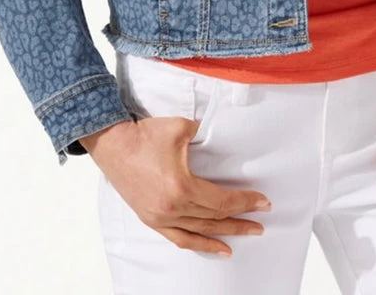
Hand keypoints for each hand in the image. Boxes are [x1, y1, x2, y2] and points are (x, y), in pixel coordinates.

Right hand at [80, 115, 271, 256]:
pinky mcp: (151, 219)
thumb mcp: (181, 127)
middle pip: (214, 218)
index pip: (221, 201)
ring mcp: (160, 217)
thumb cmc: (145, 135)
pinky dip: (200, 244)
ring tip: (246, 234)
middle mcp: (172, 208)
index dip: (245, 202)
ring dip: (225, 234)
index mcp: (181, 187)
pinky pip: (180, 238)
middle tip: (262, 220)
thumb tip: (220, 135)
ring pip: (200, 232)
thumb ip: (204, 133)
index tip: (263, 202)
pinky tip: (217, 247)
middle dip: (241, 219)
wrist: (112, 144)